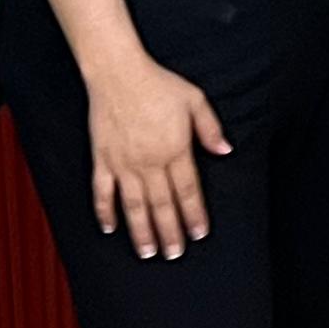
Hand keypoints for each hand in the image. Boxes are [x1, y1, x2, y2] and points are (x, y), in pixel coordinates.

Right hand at [86, 53, 225, 257]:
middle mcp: (150, 161)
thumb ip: (210, 129)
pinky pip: (102, 191)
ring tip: (148, 253)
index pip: (187, 191)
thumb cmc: (158, 83)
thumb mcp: (194, 100)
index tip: (198, 234)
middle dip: (170, 232)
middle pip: (162, 205)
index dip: (194, 215)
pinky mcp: (102, 159)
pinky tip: (110, 228)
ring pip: (134, 205)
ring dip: (141, 231)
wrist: (118, 72)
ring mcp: (124, 163)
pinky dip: (105, 211)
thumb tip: (226, 151)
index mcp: (175, 149)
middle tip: (174, 254)